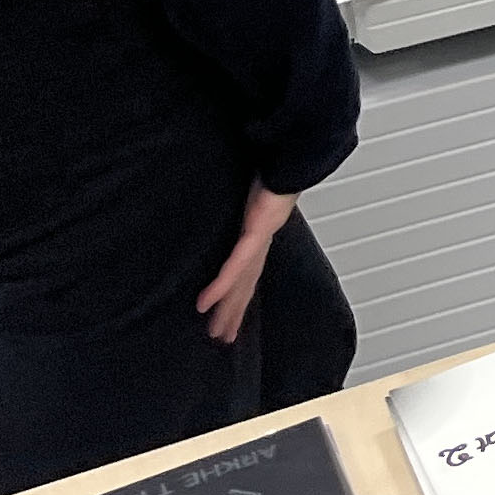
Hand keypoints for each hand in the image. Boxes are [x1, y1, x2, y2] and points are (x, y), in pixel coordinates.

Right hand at [197, 181, 295, 344]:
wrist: (289, 157)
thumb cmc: (268, 169)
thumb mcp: (245, 191)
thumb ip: (238, 203)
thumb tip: (221, 202)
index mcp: (259, 234)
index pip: (247, 271)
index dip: (238, 293)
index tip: (230, 313)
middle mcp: (260, 242)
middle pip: (246, 285)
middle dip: (234, 312)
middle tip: (222, 337)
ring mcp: (259, 239)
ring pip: (241, 284)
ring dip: (228, 309)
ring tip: (217, 332)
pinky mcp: (256, 232)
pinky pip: (235, 266)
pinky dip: (220, 286)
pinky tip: (205, 303)